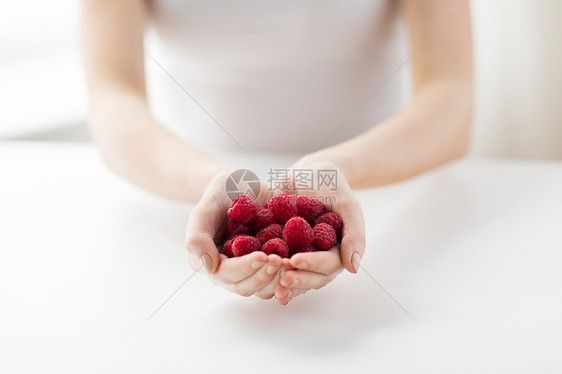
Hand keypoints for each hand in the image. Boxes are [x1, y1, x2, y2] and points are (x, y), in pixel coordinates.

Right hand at [185, 171, 284, 298]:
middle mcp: (230, 272)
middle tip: (282, 260)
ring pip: (264, 288)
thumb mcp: (205, 209)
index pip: (227, 274)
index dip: (245, 268)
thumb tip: (207, 267)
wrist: (242, 185)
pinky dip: (290, 275)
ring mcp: (251, 270)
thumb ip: (198, 237)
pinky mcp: (269, 266)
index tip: (263, 255)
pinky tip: (301, 263)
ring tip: (292, 262)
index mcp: (211, 262)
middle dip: (265, 275)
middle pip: (246, 287)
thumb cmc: (221, 194)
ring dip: (278, 279)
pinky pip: (279, 280)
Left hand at [273, 160, 365, 304]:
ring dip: (283, 284)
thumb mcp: (346, 203)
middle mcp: (321, 258)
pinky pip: (278, 268)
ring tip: (269, 284)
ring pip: (296, 277)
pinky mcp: (284, 252)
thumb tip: (354, 268)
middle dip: (297, 279)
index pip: (330, 264)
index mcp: (339, 250)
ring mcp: (302, 256)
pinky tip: (256, 277)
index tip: (296, 261)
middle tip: (281, 278)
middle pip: (312, 277)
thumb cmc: (331, 185)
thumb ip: (354, 233)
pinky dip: (269, 275)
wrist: (307, 173)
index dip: (313, 265)